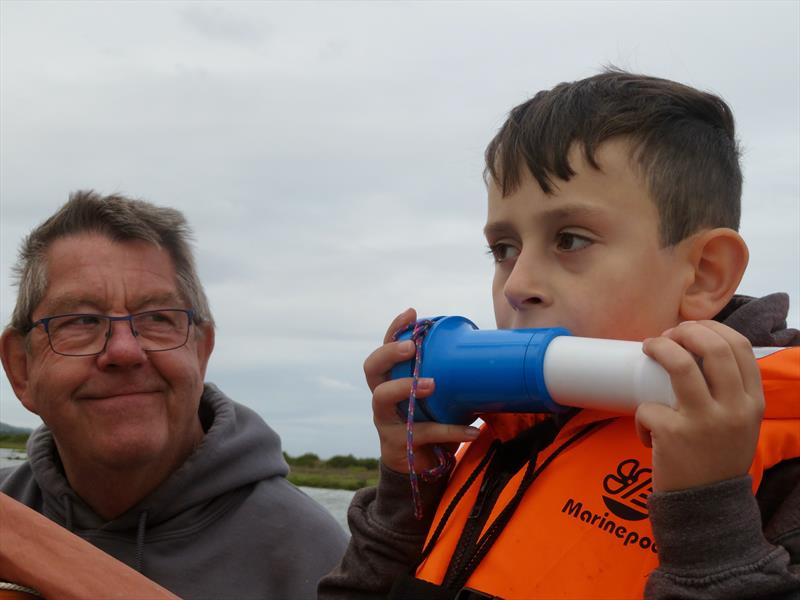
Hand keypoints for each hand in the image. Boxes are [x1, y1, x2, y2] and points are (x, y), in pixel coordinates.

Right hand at [365, 308, 480, 472]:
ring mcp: (386, 421)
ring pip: (383, 398)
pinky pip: (423, 433)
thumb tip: (493, 357)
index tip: (412, 313)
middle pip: (372, 368)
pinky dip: (451, 430)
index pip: (386, 349)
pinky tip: (473, 430)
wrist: (423, 470)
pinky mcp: (397, 444)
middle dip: (389, 353)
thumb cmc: (434, 424)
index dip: (395, 330)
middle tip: (411, 347)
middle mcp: (382, 397)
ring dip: (406, 386)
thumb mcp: (442, 399)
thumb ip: (455, 380)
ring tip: (432, 383)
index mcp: (393, 380)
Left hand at [634, 320, 763, 492]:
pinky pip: (647, 408)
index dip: (711, 328)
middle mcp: (734, 409)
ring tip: (648, 348)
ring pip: (680, 366)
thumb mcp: (738, 425)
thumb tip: (692, 353)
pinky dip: (640, 416)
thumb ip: (728, 394)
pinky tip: (647, 433)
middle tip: (667, 336)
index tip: (691, 330)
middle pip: (713, 348)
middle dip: (685, 332)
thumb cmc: (715, 458)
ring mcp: (704, 422)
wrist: (706, 507)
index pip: (739, 347)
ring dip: (660, 349)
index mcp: (752, 402)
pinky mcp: (674, 435)